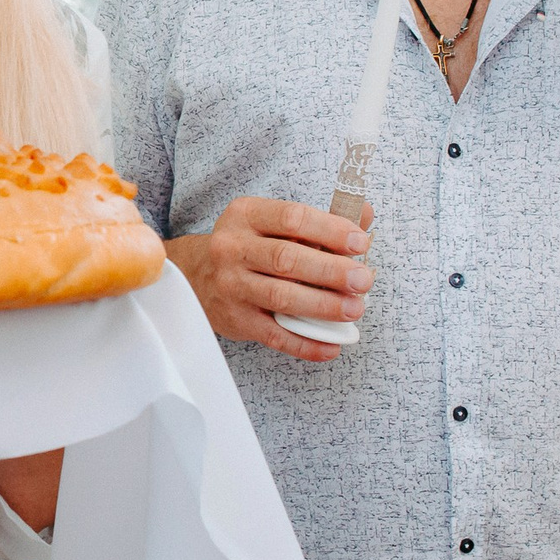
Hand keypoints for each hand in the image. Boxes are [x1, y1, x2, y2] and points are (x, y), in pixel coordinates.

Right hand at [169, 196, 373, 362]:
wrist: (195, 275)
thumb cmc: (248, 246)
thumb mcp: (272, 223)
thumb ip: (319, 221)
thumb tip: (364, 215)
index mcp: (246, 215)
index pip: (292, 217)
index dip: (330, 230)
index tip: (360, 243)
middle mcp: (233, 248)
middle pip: (287, 259)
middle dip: (332, 271)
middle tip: (363, 280)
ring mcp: (231, 285)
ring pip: (281, 297)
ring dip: (323, 305)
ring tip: (354, 309)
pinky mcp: (235, 319)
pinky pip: (274, 335)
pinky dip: (306, 343)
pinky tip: (332, 345)